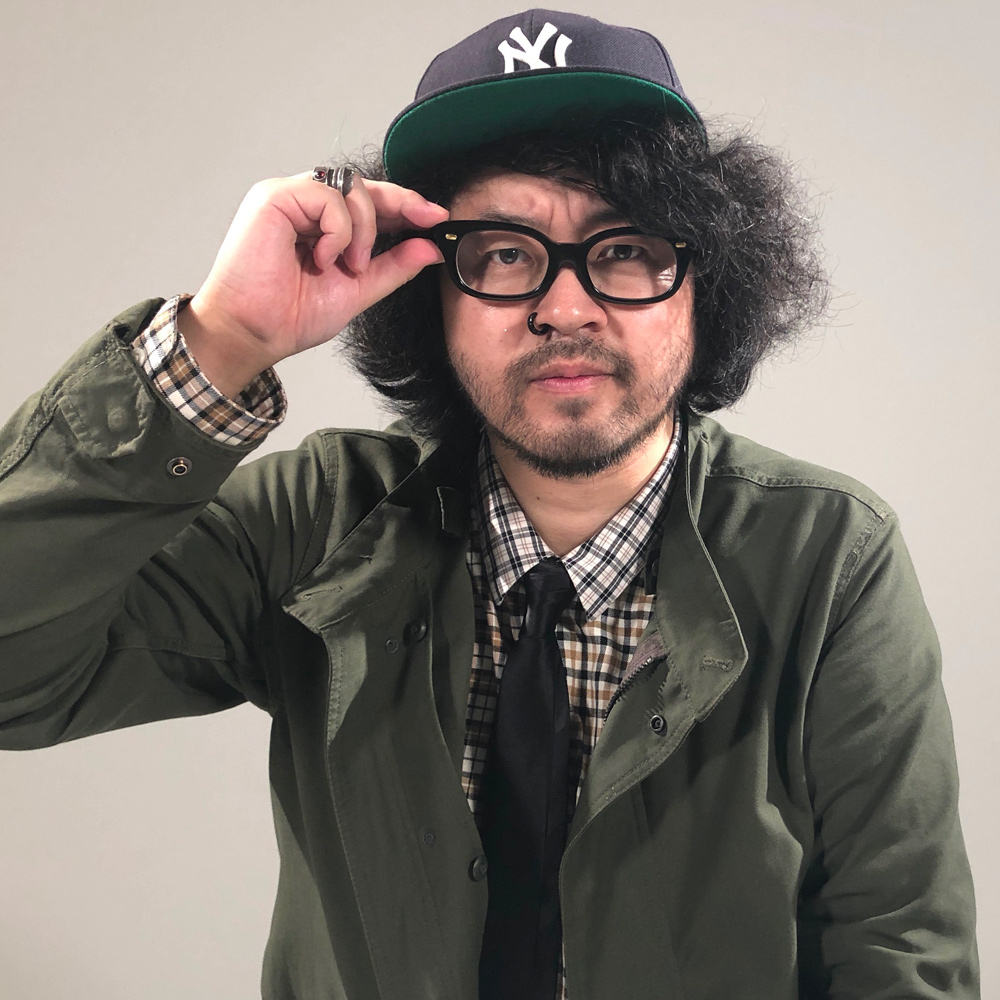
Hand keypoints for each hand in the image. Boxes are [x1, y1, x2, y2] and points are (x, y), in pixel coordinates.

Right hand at [178, 172, 447, 396]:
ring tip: (351, 266)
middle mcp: (303, 204)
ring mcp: (287, 197)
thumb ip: (392, 267)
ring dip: (364, 230)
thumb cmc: (289, 317)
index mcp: (319, 224)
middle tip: (424, 224)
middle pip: (363, 185)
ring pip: (349, 187)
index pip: (369, 202)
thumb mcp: (357, 290)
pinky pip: (327, 197)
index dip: (404, 205)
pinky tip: (324, 259)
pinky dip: (338, 231)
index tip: (436, 218)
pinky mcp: (274, 197)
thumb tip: (430, 248)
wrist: (253, 334)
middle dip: (400, 203)